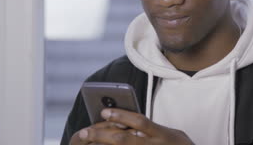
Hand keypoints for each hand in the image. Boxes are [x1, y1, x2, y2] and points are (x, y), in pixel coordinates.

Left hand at [70, 108, 193, 144]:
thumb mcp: (169, 133)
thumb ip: (150, 128)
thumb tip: (127, 122)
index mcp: (160, 134)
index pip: (139, 122)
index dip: (120, 116)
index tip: (104, 112)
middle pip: (123, 140)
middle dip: (100, 135)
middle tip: (83, 132)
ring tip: (86, 142)